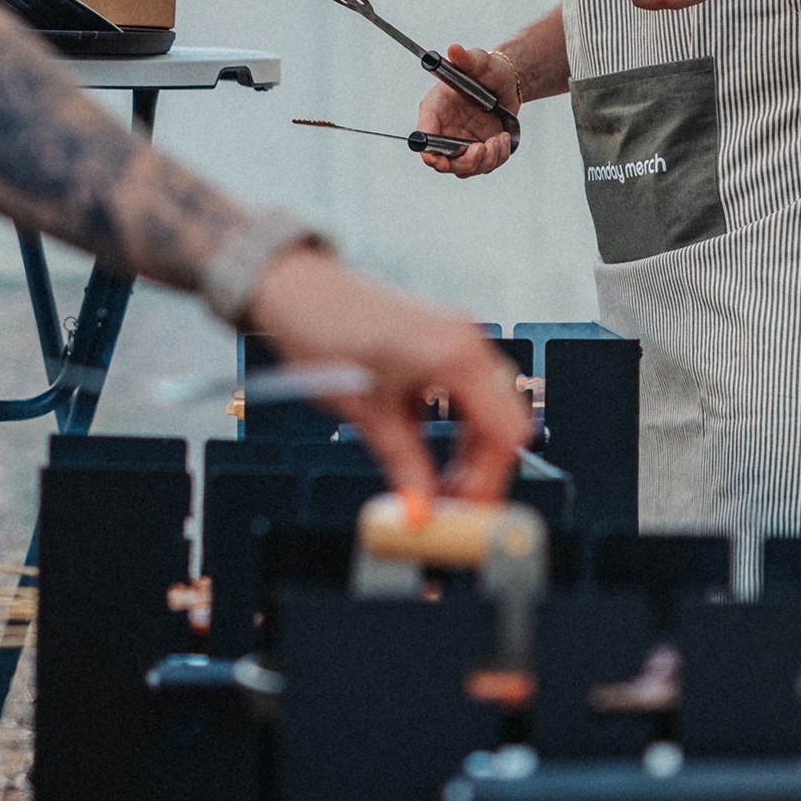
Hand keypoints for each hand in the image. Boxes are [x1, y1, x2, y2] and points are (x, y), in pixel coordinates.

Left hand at [246, 245, 529, 501]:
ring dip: (472, 449)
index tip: (465, 512)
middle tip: (453, 504)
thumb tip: (422, 509)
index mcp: (455, 354)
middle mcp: (466, 339)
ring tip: (439, 484)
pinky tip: (429, 451)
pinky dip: (458, 426)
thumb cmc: (322, 332)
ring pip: (491, 408)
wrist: (296, 288)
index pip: (503, 432)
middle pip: (505, 421)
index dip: (488, 480)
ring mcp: (457, 336)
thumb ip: (404, 464)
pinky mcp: (442, 338)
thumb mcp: (367, 414)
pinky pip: (471, 390)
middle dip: (485, 468)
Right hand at [413, 42, 519, 177]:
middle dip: (464, 161)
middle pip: (443, 161)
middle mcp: (444, 129)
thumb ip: (466, 58)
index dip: (429, 152)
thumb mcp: (480, 61)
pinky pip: (484, 166)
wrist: (508, 81)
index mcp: (435, 110)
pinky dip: (497, 158)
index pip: (425, 137)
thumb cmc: (488, 69)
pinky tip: (503, 138)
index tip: (441, 161)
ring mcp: (460, 142)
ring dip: (485, 160)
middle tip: (483, 148)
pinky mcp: (477, 150)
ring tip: (499, 138)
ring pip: (465, 168)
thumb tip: (453, 49)